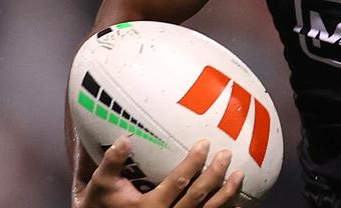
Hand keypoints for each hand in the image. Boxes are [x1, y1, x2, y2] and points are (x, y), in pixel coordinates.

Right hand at [74, 137, 244, 207]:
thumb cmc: (102, 204)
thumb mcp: (100, 185)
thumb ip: (112, 163)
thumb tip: (125, 138)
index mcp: (149, 207)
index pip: (178, 183)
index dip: (193, 163)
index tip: (205, 143)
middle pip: (198, 197)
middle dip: (215, 175)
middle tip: (226, 155)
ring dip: (226, 195)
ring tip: (240, 176)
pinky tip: (238, 205)